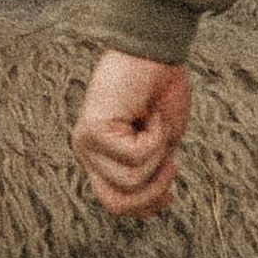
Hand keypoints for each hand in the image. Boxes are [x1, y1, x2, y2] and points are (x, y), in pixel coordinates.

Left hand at [73, 52, 191, 217]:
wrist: (156, 52)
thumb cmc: (160, 91)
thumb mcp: (161, 144)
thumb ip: (152, 172)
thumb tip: (155, 202)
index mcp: (101, 157)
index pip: (116, 203)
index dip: (147, 206)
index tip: (171, 192)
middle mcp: (87, 153)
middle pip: (116, 204)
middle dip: (152, 193)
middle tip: (171, 162)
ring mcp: (86, 142)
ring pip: (129, 182)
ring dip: (157, 154)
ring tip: (154, 123)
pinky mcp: (92, 130)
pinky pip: (135, 157)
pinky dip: (154, 137)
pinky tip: (148, 111)